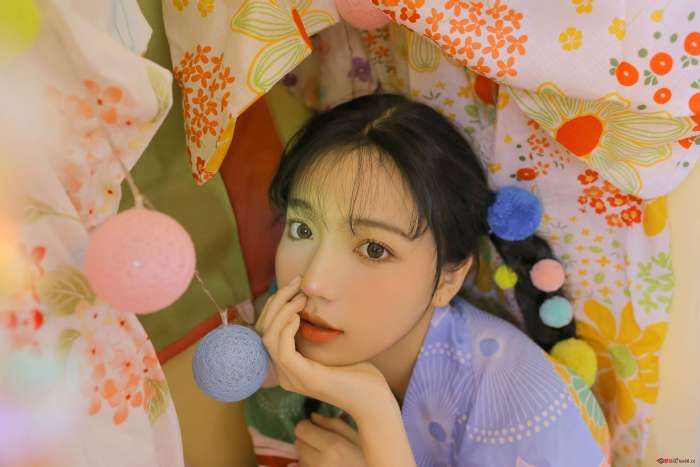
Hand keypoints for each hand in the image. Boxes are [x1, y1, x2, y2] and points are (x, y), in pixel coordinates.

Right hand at [254, 275, 390, 417]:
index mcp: (287, 365)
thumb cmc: (356, 370)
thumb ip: (314, 330)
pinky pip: (282, 350)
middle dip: (276, 301)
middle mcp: (283, 373)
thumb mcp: (329, 345)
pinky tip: (299, 317)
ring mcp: (291, 377)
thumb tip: (306, 299)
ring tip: (300, 298)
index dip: (275, 304)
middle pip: (263, 330)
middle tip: (295, 282)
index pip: (266, 330)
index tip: (293, 284)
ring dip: (282, 311)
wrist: (373, 398)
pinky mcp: (303, 377)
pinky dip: (286, 329)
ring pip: (268, 337)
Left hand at [294, 413, 366, 466]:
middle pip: (298, 442)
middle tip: (321, 442)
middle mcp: (319, 461)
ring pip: (299, 456)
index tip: (314, 426)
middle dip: (307, 439)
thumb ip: (335, 424)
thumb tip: (313, 416)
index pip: (301, 429)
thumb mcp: (358, 438)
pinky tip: (324, 464)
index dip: (307, 425)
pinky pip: (303, 466)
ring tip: (325, 455)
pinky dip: (309, 464)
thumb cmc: (366, 459)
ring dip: (307, 453)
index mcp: (333, 446)